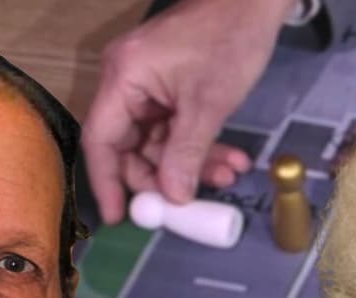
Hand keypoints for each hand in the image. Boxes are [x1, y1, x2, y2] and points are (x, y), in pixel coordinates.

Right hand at [82, 0, 296, 222]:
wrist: (255, 1)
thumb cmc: (229, 38)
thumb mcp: (208, 104)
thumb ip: (186, 153)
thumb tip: (173, 197)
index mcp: (123, 77)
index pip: (101, 140)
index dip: (107, 182)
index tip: (117, 217)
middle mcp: (128, 81)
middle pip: (129, 146)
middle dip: (163, 176)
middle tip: (191, 200)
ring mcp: (149, 84)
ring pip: (158, 141)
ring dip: (190, 164)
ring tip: (227, 174)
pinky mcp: (170, 87)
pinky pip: (175, 128)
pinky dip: (199, 146)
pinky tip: (228, 159)